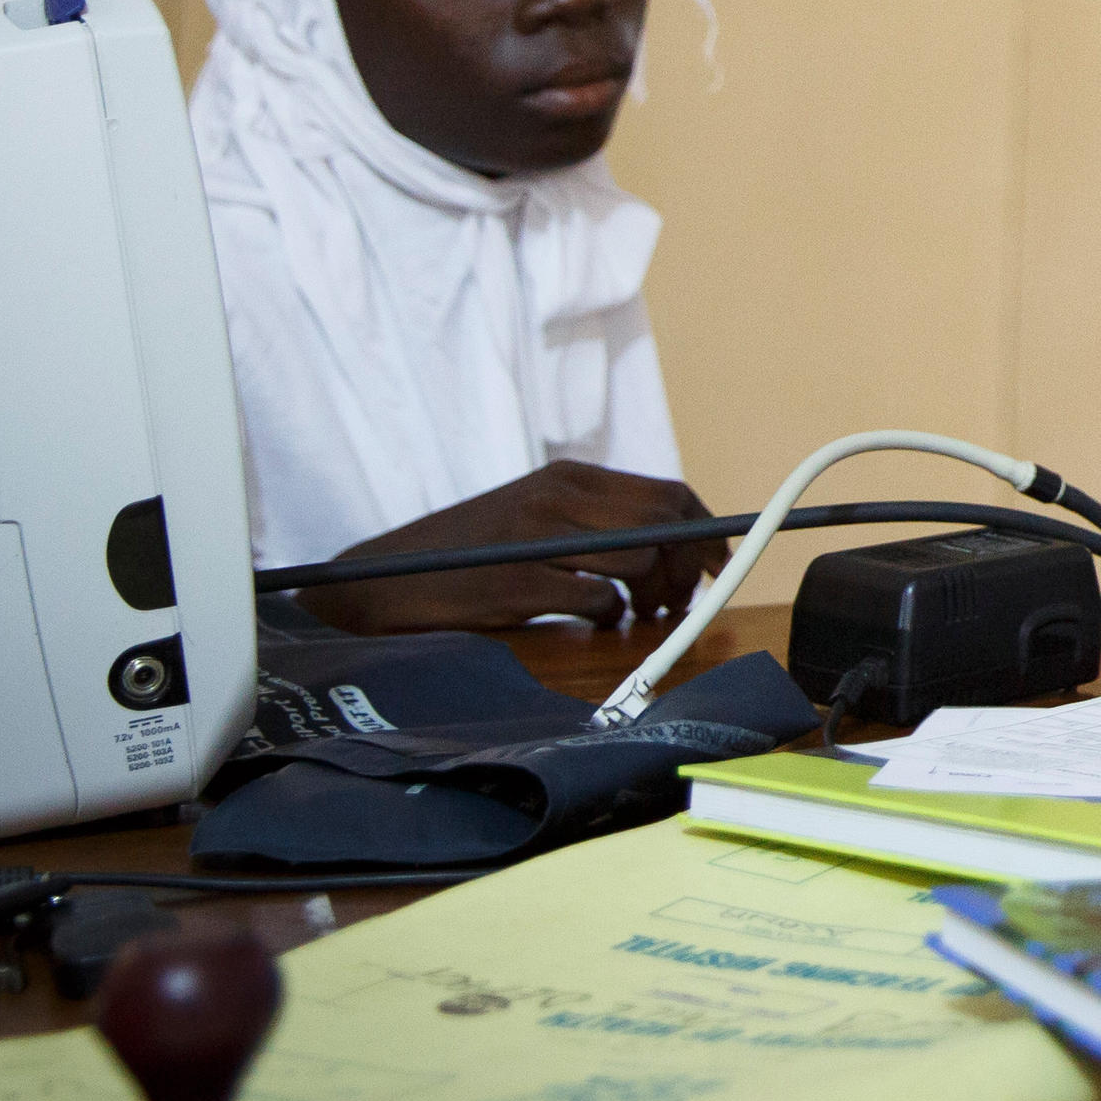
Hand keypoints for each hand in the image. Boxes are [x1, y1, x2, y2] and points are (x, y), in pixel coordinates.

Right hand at [302, 460, 715, 634]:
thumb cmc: (467, 555)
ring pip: (642, 561)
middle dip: (688, 565)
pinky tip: (593, 623)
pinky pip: (601, 601)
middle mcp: (558, 496)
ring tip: (635, 615)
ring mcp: (539, 538)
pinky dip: (610, 619)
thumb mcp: (534, 517)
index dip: (704, 529)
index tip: (715, 562)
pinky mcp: (522, 583)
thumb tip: (674, 547)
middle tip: (680, 599)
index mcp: (567, 477)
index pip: (668, 491)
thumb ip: (595, 521)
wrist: (385, 580)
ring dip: (652, 599)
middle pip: (667, 521)